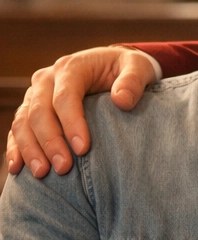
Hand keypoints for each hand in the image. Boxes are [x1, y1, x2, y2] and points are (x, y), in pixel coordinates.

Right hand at [6, 46, 156, 176]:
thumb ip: (133, 81)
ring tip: (43, 174)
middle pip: (40, 111)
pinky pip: (17, 129)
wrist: (113, 65)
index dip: (71, 123)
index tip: (83, 149)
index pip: (65, 96)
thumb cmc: (127, 68)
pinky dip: (16, 148)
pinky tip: (19, 169)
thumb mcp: (138, 67)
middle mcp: (47, 79)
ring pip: (23, 122)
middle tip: (63, 168)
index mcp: (72, 68)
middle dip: (50, 142)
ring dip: (30, 149)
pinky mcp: (31, 109)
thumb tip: (122, 101)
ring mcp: (35, 94)